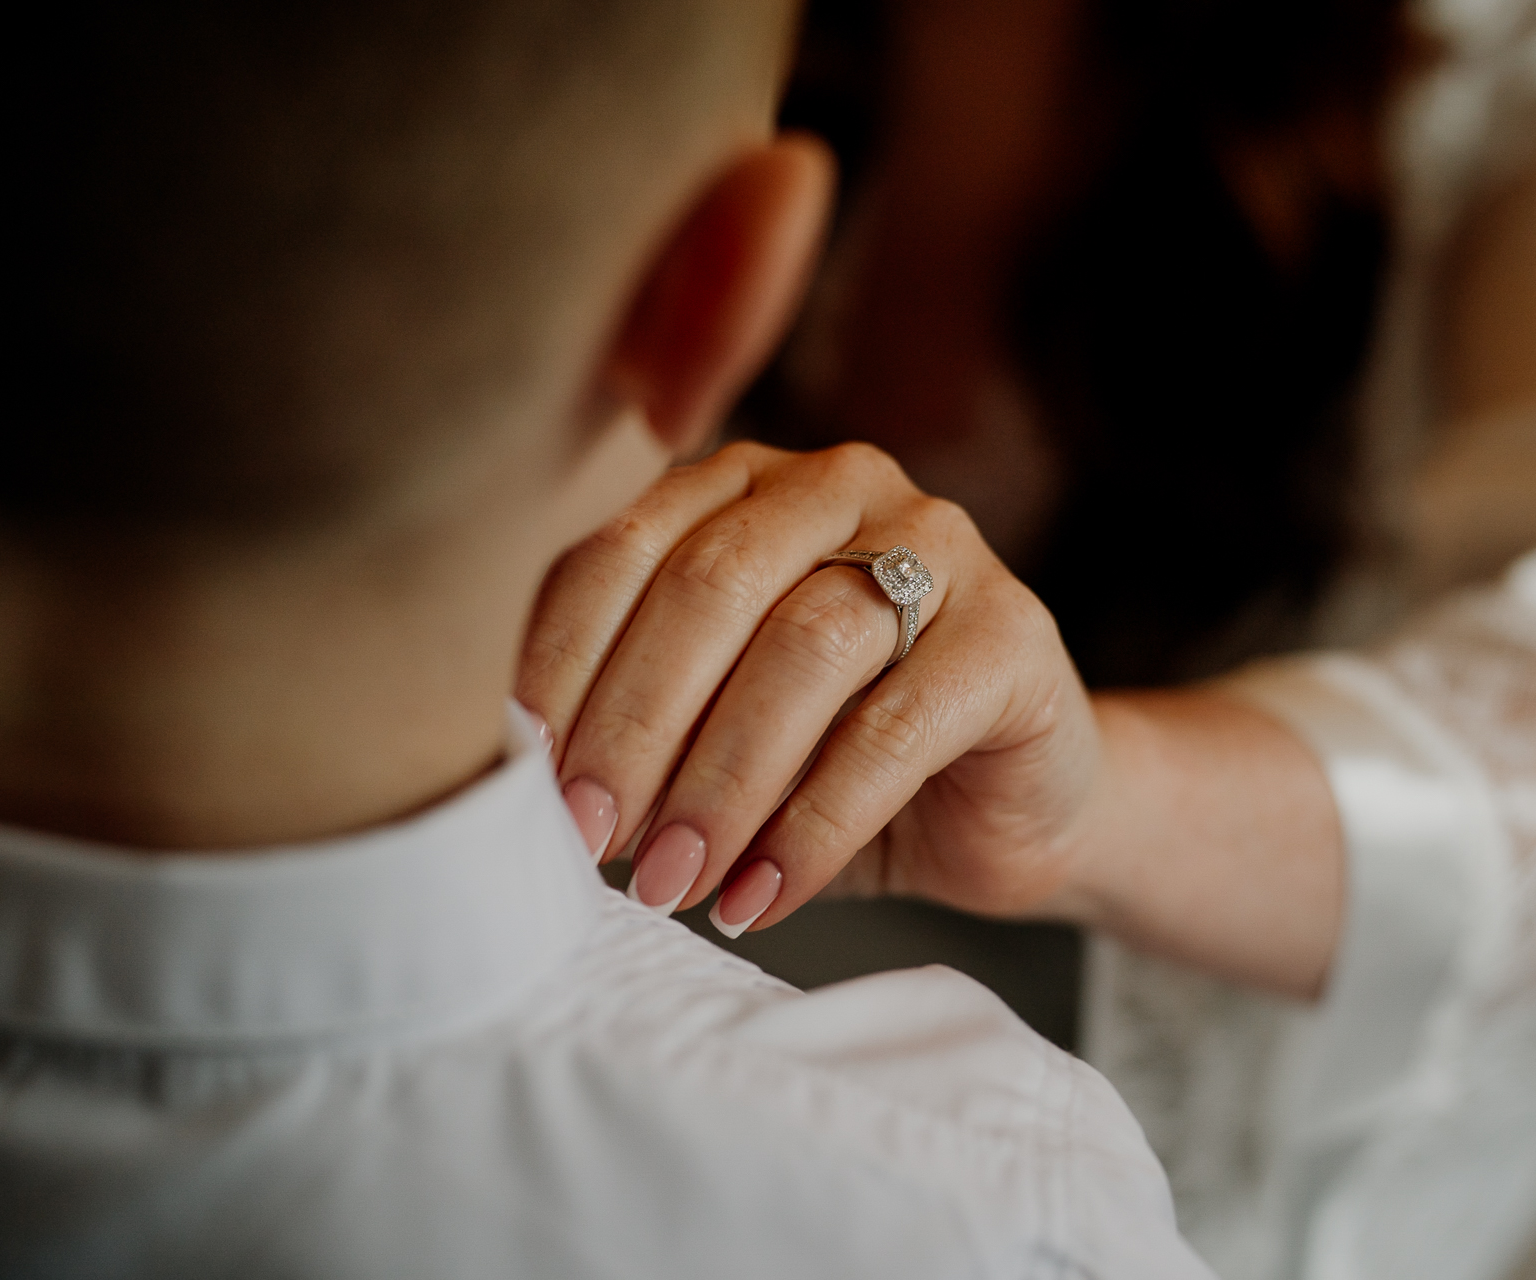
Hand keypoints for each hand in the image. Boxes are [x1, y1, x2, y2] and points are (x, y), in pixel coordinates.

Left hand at [516, 440, 1100, 934]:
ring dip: (722, 779)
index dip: (563, 661)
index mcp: (743, 484)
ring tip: (674, 879)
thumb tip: (528, 775)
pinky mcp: (1011, 635)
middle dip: (638, 723)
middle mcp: (841, 487)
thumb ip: (637, 711)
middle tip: (593, 837)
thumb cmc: (834, 757)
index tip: (524, 771)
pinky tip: (762, 894)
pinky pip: (898, 728)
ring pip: (805, 645)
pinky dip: (815, 826)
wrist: (1009, 804)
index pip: (625, 546)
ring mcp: (941, 547)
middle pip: (712, 584)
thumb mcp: (716, 722)